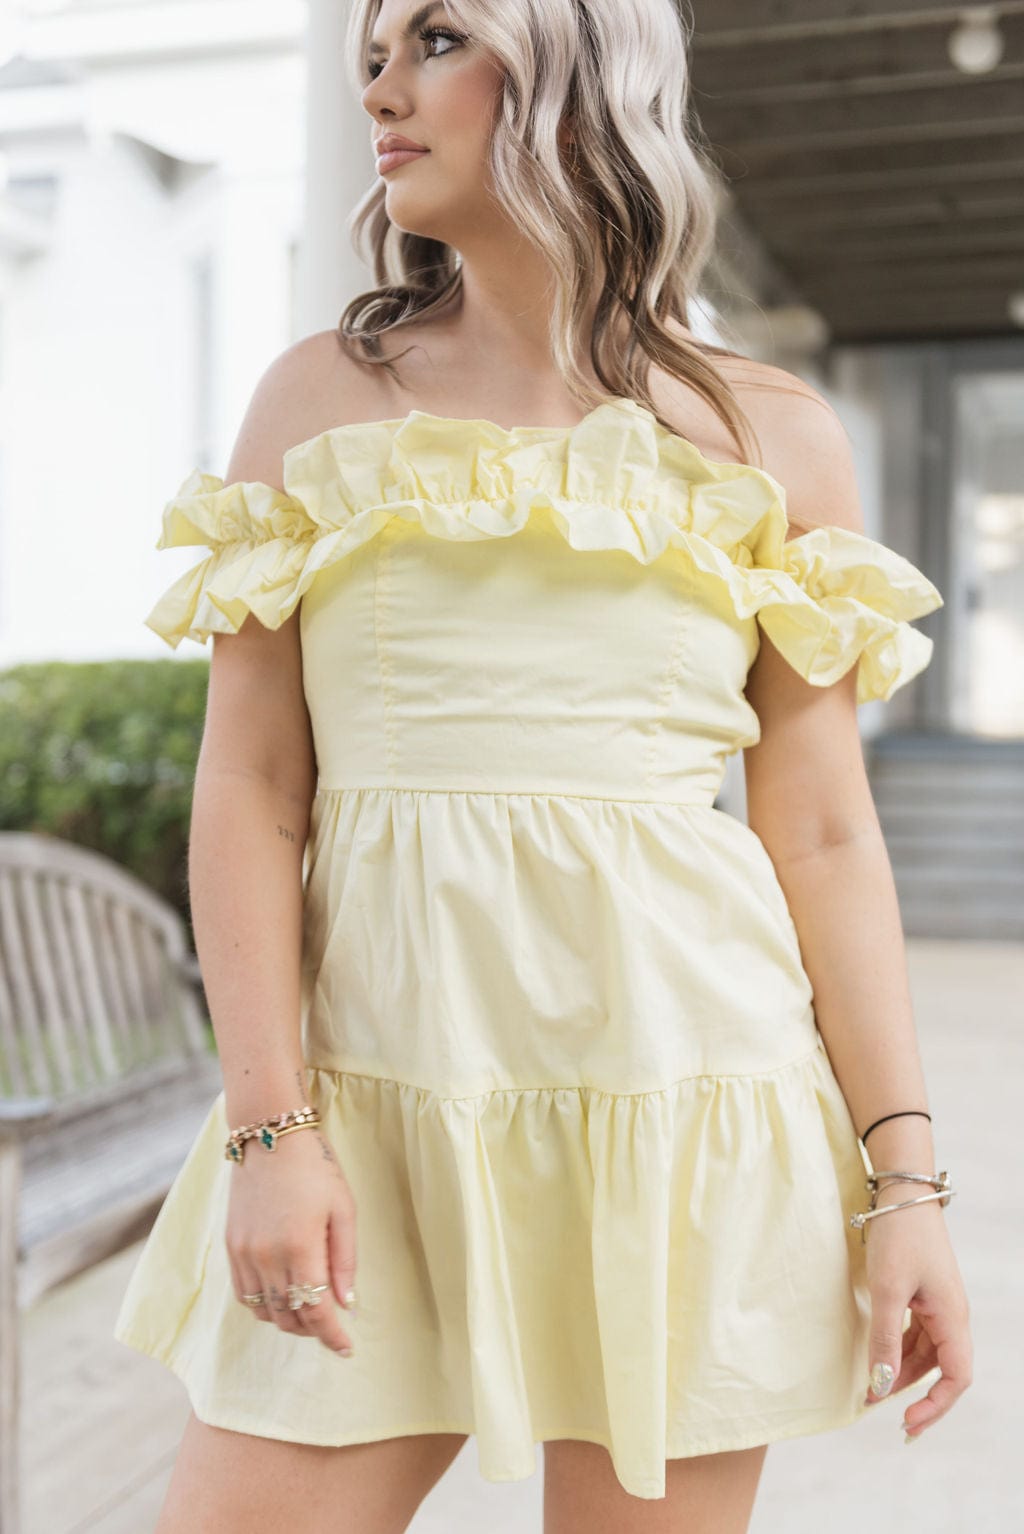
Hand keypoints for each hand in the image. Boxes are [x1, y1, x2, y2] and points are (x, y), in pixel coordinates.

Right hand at [225, 1122, 358, 1355]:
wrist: (270, 1135)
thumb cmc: (315, 1168)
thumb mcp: (343, 1209)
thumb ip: (345, 1261)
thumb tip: (347, 1304)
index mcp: (300, 1248)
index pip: (316, 1312)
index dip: (332, 1336)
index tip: (346, 1349)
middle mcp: (266, 1257)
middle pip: (289, 1317)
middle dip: (313, 1330)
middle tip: (332, 1327)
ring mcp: (244, 1253)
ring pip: (264, 1311)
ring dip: (288, 1320)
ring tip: (310, 1312)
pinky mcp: (230, 1246)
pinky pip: (244, 1294)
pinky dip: (264, 1305)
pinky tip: (282, 1295)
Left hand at [861, 1184, 972, 1438]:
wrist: (902, 1192)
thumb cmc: (899, 1236)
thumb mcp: (888, 1290)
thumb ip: (885, 1340)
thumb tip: (882, 1386)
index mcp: (953, 1317)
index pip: (957, 1377)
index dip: (936, 1404)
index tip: (907, 1421)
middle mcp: (951, 1315)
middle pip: (941, 1368)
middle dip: (915, 1394)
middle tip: (884, 1415)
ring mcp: (937, 1304)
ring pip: (925, 1352)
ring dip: (901, 1373)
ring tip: (872, 1392)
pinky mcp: (922, 1293)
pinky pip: (915, 1333)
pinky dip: (897, 1350)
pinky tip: (877, 1360)